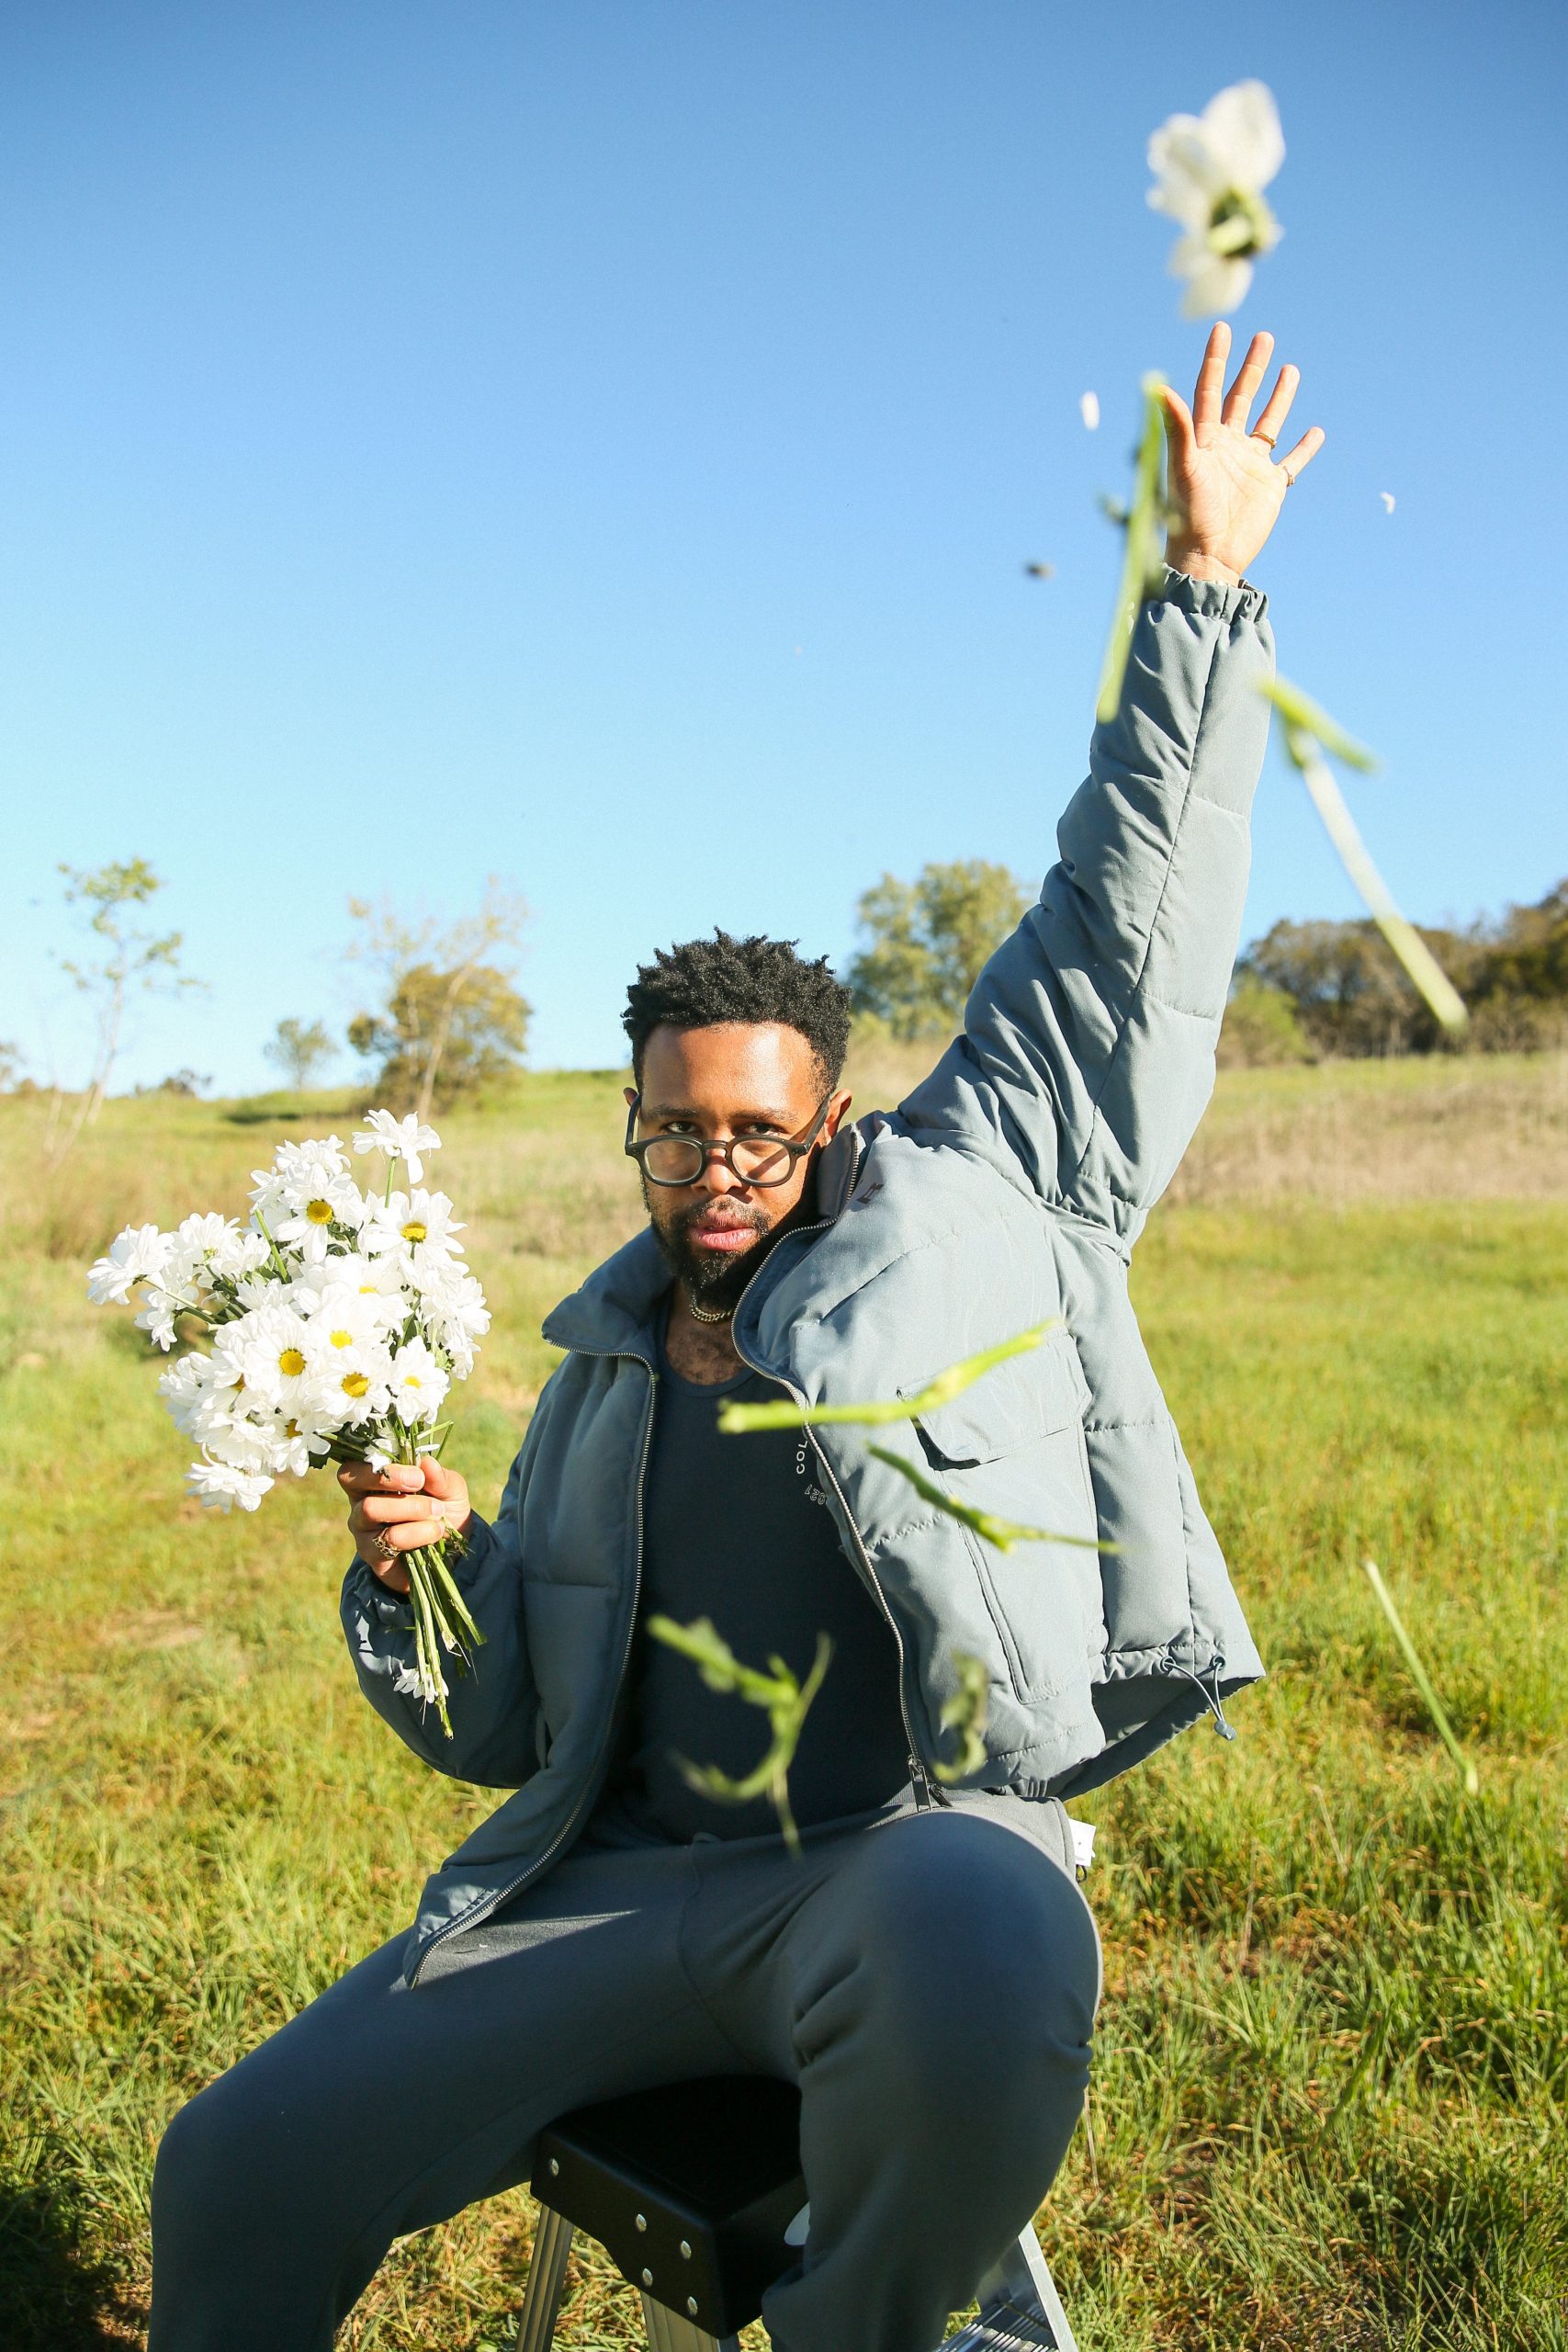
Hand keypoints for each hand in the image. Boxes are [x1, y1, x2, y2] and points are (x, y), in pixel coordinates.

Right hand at [339, 1456, 471, 1593]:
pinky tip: (434, 1534)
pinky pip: (388, 1540)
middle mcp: (359, 1503)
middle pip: (353, 1481)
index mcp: (372, 1480)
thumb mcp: (450, 1490)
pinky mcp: (372, 1555)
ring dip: (411, 1509)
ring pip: (370, 1509)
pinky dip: (417, 1534)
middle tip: (421, 1486)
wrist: (450, 1552)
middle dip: (392, 1480)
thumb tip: (427, 1462)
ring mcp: (362, 1530)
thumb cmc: (442, 1510)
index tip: (418, 1475)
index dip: (382, 1465)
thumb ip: (439, 1477)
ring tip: (438, 1515)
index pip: (354, 1465)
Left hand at [1160, 323, 1324, 587]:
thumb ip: (1177, 428)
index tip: (1222, 329)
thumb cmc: (1188, 515)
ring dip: (1280, 397)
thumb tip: (1160, 388)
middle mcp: (1228, 447)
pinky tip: (1315, 431)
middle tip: (1264, 337)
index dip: (1216, 359)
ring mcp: (1250, 465)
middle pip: (1242, 398)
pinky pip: (1292, 462)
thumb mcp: (1183, 467)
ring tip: (1290, 369)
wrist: (1208, 557)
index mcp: (1204, 439)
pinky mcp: (1270, 487)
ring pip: (1269, 422)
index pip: (1210, 389)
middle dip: (1252, 368)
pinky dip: (1304, 448)